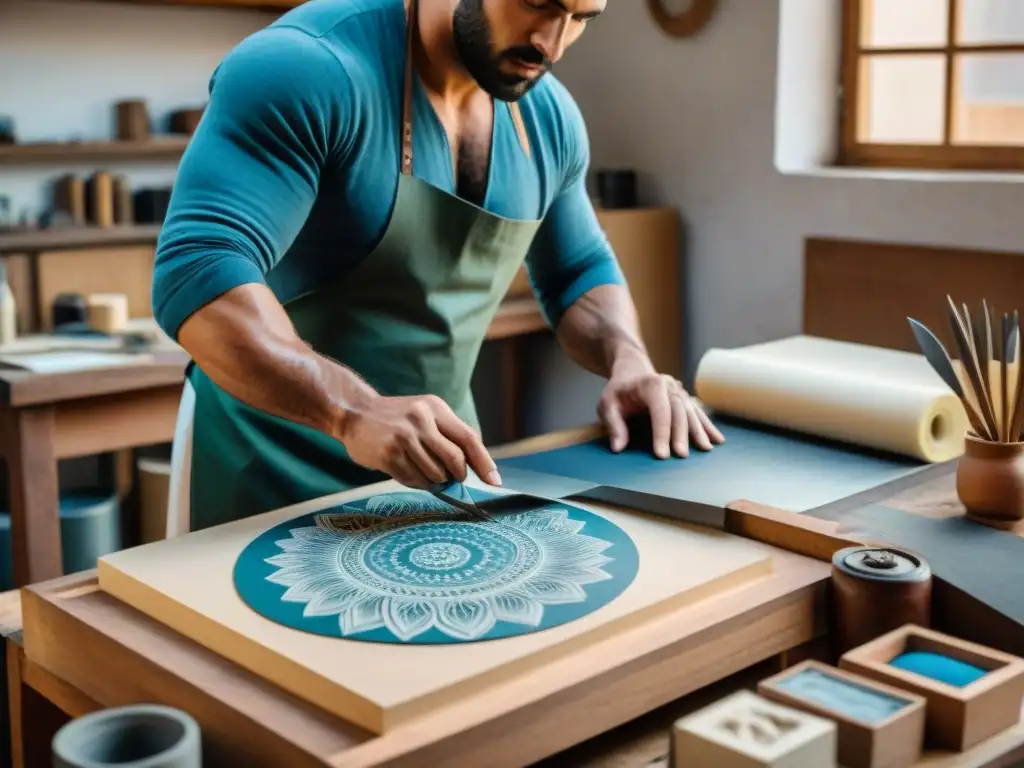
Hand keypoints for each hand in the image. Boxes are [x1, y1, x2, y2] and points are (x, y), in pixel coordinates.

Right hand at [338, 394, 500, 488]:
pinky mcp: (388, 453)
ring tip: (422, 470)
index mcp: (435, 408)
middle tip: (451, 478)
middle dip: (458, 475)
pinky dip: (416, 482)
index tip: (495, 481)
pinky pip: (414, 479)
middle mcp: (421, 420)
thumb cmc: (397, 418)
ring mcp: (404, 437)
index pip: (469, 438)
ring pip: (435, 473)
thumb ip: (448, 433)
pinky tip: (407, 470)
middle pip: (455, 459)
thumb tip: (475, 464)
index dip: (484, 462)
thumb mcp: (425, 414)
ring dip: (434, 480)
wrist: (354, 412)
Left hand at [597, 362, 724, 458]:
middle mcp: (669, 385)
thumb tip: (618, 447)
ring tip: (705, 449)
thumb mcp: (607, 404)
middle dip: (682, 434)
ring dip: (699, 431)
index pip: (659, 410)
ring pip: (692, 411)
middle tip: (682, 456)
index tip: (661, 454)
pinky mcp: (684, 397)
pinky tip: (717, 439)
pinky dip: (707, 426)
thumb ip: (613, 425)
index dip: (661, 432)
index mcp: (651, 384)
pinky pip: (697, 412)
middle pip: (679, 411)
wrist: (632, 371)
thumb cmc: (618, 391)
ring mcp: (679, 390)